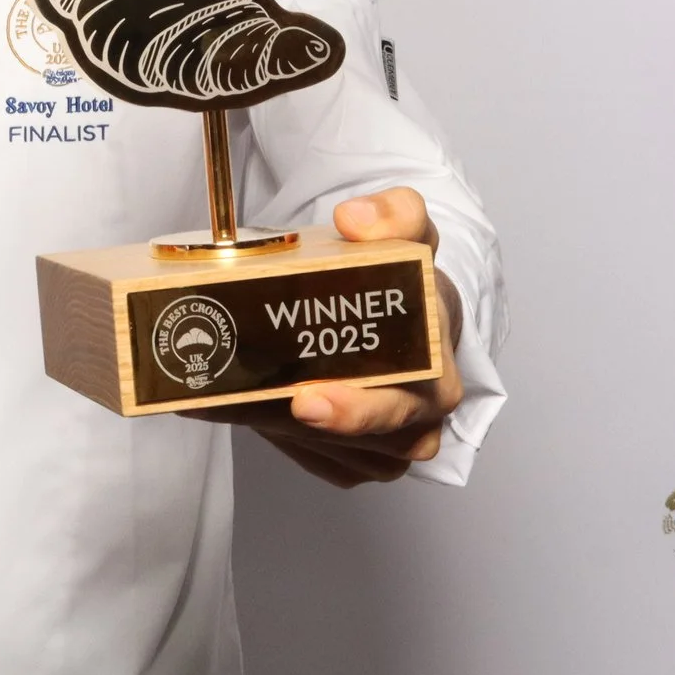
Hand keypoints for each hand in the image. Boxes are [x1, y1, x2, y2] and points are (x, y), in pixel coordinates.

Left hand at [181, 187, 463, 486]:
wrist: (405, 307)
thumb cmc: (408, 278)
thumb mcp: (409, 229)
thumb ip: (395, 213)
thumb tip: (355, 219)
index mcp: (438, 372)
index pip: (409, 406)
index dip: (359, 411)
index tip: (307, 398)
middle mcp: (420, 419)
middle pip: (372, 446)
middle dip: (314, 430)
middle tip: (262, 405)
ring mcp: (388, 445)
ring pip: (340, 458)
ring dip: (287, 434)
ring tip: (235, 400)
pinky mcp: (358, 457)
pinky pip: (320, 461)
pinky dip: (283, 439)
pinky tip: (247, 407)